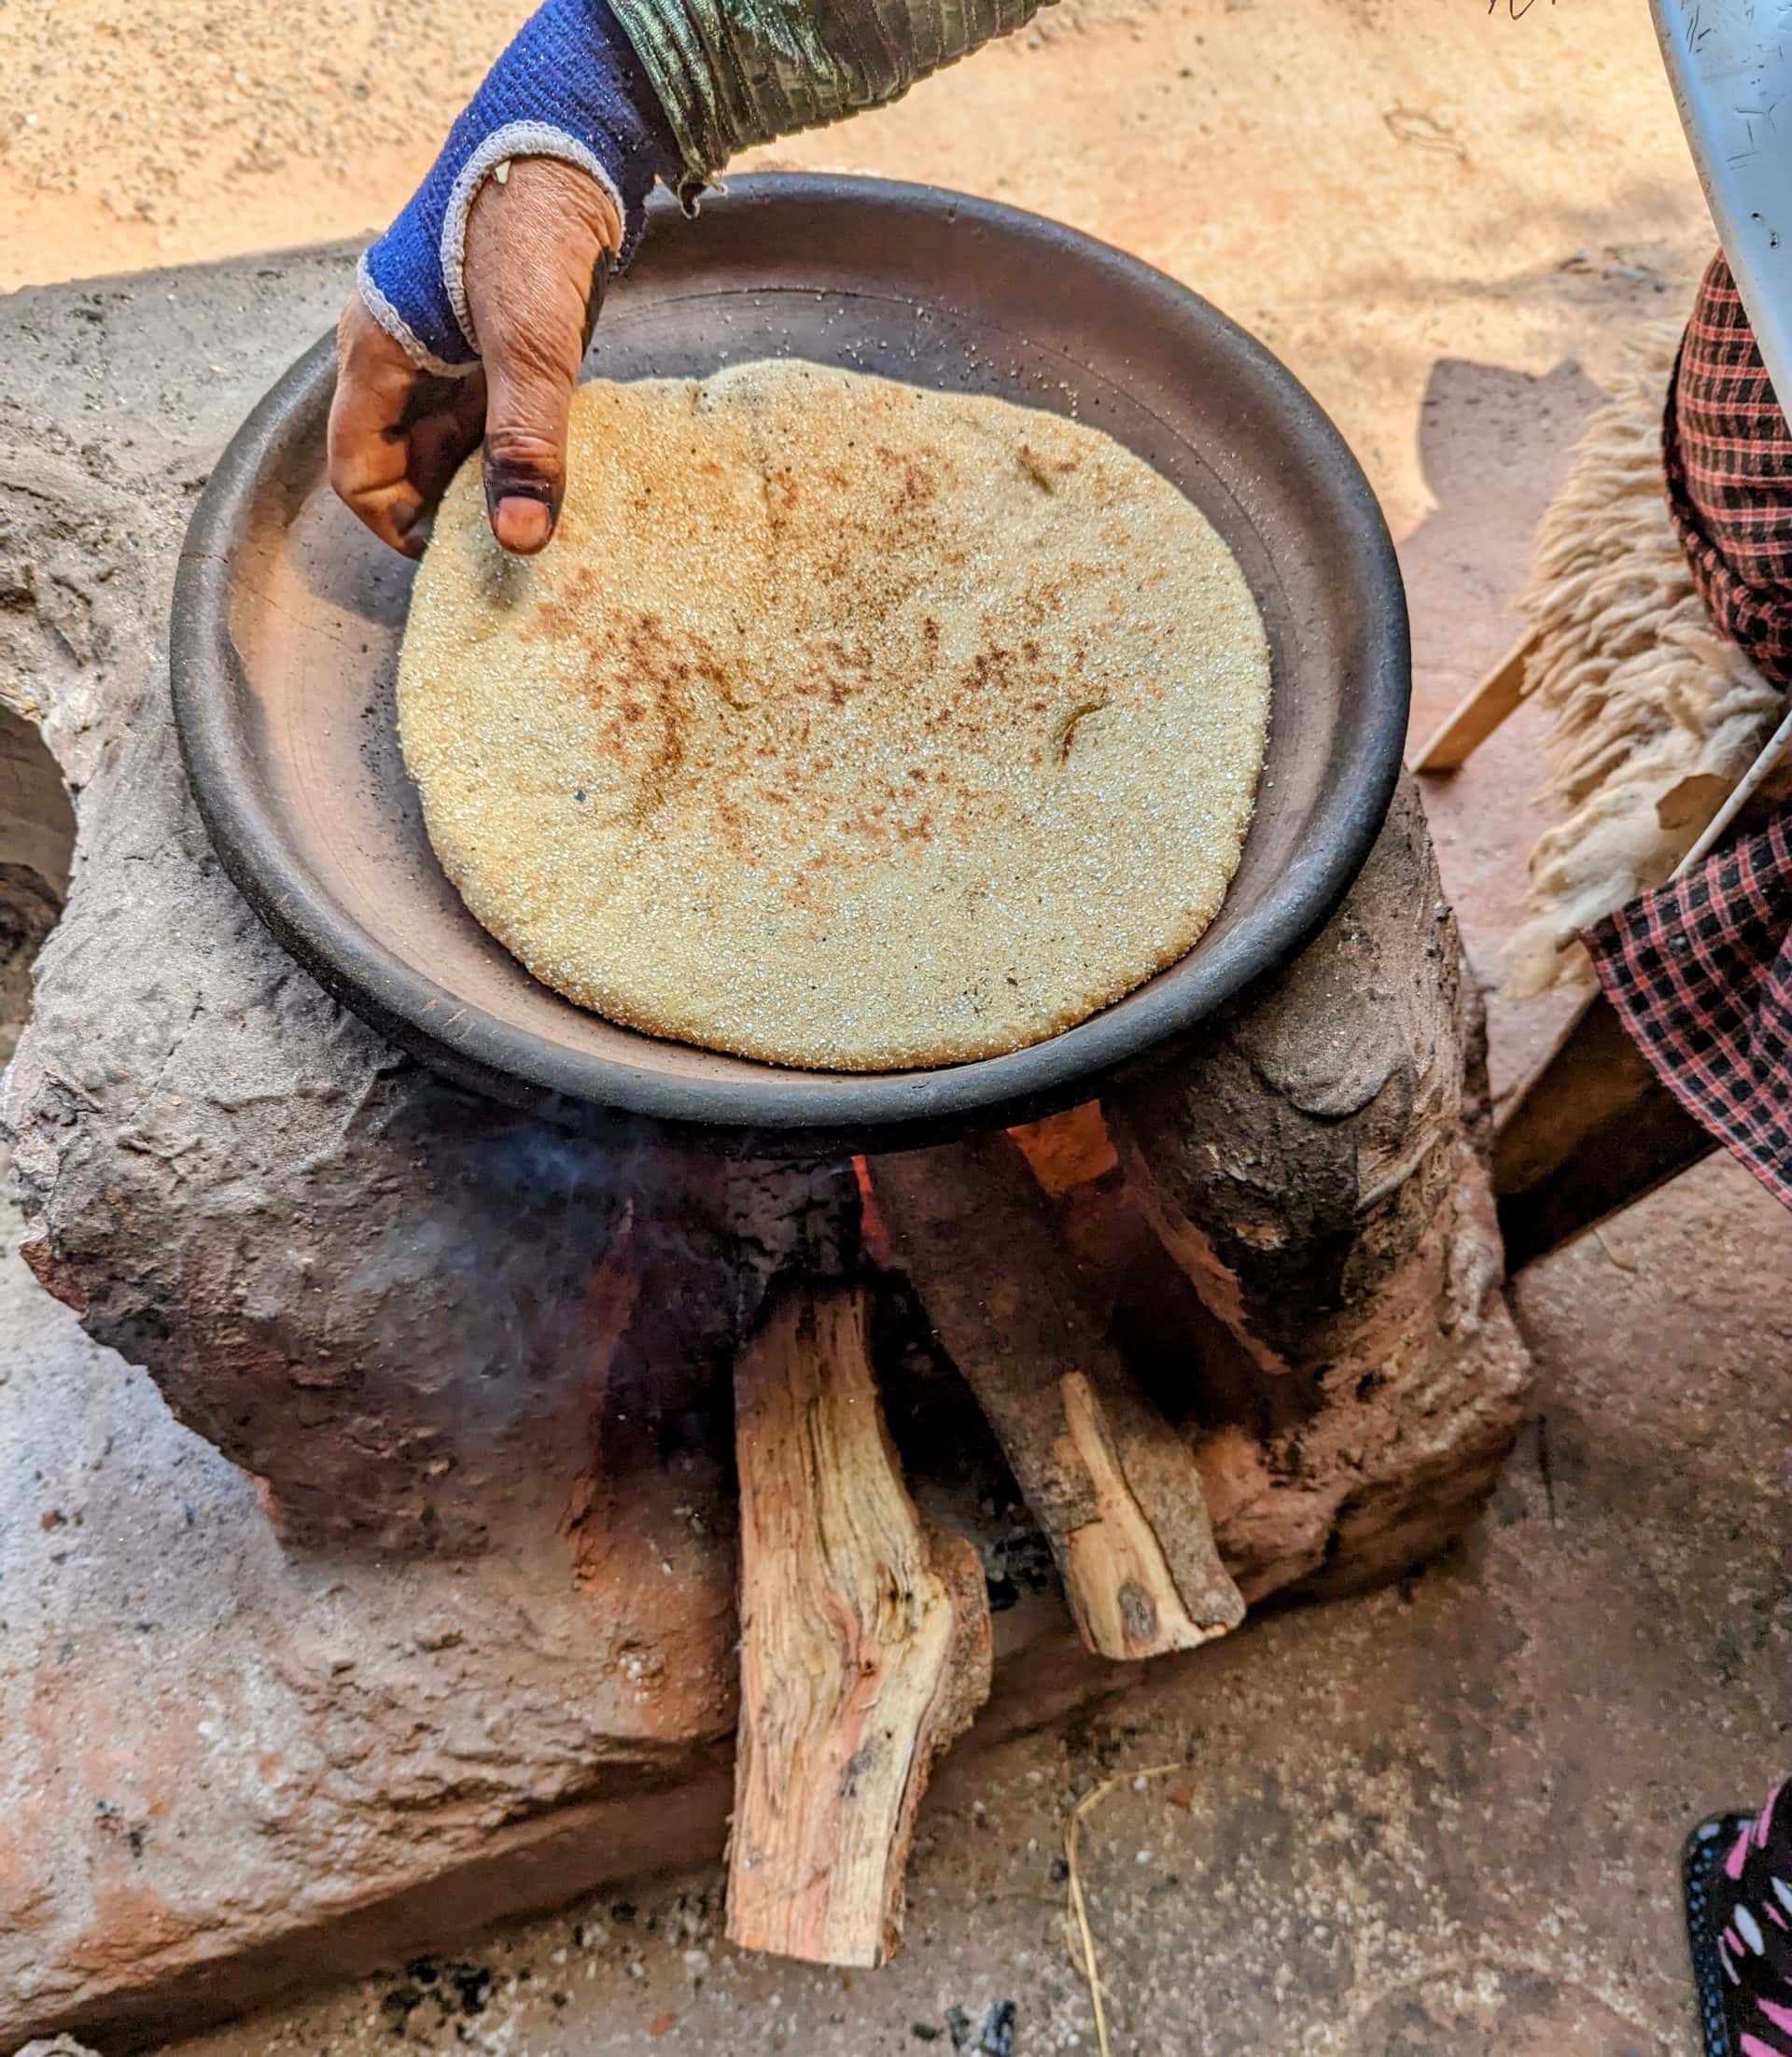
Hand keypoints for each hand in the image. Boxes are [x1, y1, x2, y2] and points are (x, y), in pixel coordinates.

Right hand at [328, 156, 622, 558]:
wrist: (562, 141)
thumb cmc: (525, 229)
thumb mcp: (531, 348)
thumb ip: (525, 445)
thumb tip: (518, 541)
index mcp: (377, 353)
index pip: (357, 469)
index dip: (396, 522)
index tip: (455, 556)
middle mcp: (397, 352)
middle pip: (402, 459)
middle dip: (448, 504)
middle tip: (509, 535)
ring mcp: (439, 342)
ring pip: (445, 436)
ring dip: (483, 475)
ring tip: (538, 505)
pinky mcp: (482, 334)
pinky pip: (481, 406)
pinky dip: (507, 441)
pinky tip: (551, 460)